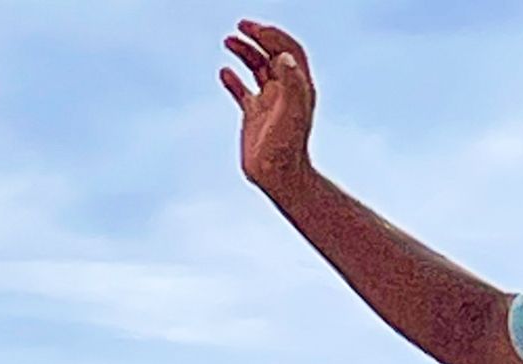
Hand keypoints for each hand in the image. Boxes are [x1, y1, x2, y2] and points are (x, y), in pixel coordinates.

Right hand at [220, 20, 317, 197]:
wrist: (278, 177)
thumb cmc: (287, 147)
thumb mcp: (291, 112)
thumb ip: (290, 83)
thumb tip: (283, 56)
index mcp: (298, 87)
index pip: (289, 51)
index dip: (273, 36)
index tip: (254, 28)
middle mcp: (285, 92)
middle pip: (272, 55)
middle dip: (257, 38)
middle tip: (240, 27)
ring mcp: (269, 103)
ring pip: (257, 69)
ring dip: (244, 53)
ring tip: (228, 41)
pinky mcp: (254, 116)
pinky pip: (243, 91)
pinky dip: (233, 80)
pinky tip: (224, 72)